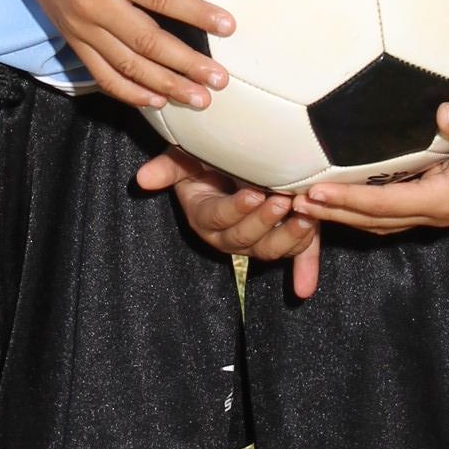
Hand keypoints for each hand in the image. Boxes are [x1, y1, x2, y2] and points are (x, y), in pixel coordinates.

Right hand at [13, 0, 233, 111]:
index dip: (194, 13)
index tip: (226, 26)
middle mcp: (93, 4)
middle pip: (146, 42)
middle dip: (186, 63)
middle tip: (219, 79)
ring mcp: (81, 26)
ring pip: (127, 66)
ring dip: (164, 85)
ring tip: (199, 98)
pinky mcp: (73, 38)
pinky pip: (101, 73)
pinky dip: (129, 91)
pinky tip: (156, 100)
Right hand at [135, 147, 322, 300]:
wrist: (241, 163)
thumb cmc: (210, 160)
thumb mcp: (186, 159)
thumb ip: (167, 169)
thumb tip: (142, 179)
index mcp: (206, 217)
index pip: (217, 217)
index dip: (235, 209)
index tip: (253, 194)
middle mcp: (229, 237)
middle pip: (244, 238)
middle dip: (264, 221)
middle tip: (282, 200)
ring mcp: (256, 242)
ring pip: (269, 250)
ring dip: (289, 239)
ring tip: (305, 216)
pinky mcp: (284, 242)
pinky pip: (294, 257)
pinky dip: (304, 271)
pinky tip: (306, 288)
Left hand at [293, 97, 448, 237]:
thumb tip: (445, 113)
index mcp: (443, 199)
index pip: (383, 204)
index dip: (346, 201)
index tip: (312, 193)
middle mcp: (434, 212)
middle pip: (372, 220)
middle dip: (332, 214)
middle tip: (290, 201)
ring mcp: (434, 211)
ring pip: (378, 220)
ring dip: (342, 215)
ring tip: (303, 203)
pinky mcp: (434, 201)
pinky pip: (388, 210)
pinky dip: (360, 207)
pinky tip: (339, 193)